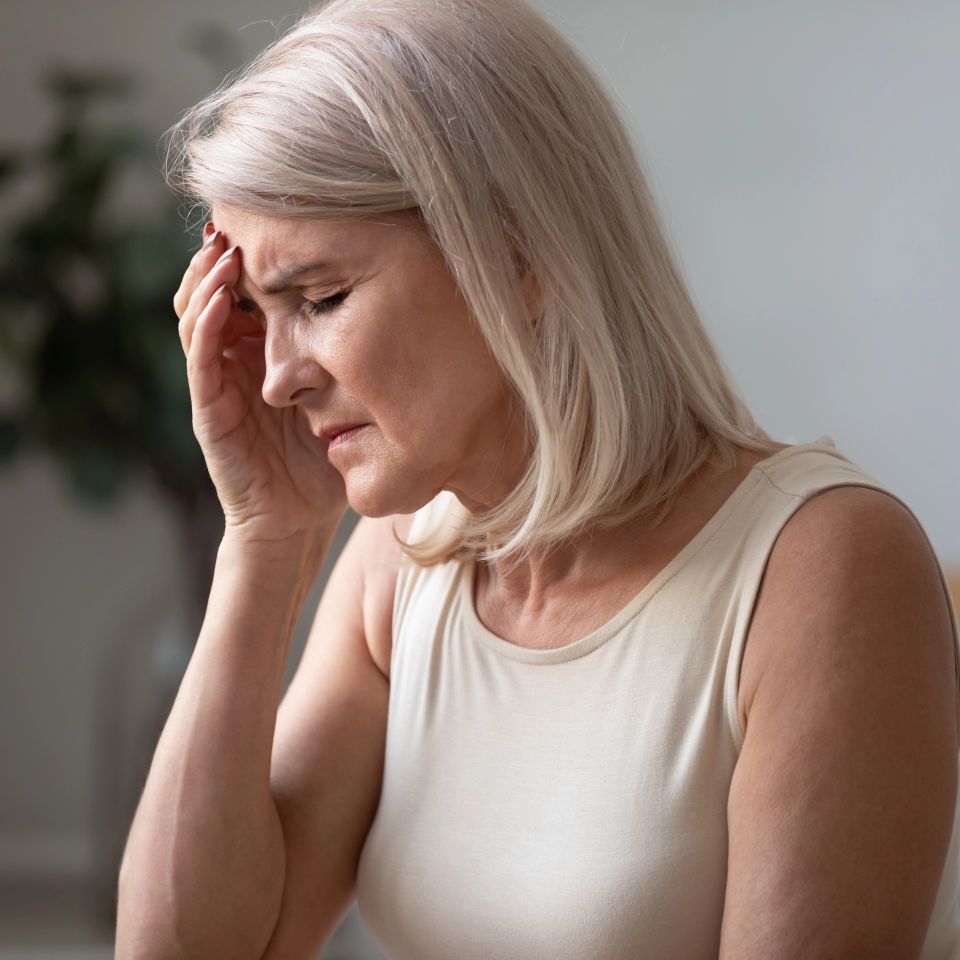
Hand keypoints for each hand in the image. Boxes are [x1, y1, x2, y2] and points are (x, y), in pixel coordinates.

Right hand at [173, 222, 349, 541]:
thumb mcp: (346, 398)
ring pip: (198, 318)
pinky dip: (206, 327)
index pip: (250, 294)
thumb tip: (405, 311)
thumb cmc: (324, 461)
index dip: (255, 258)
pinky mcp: (209, 411)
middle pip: (216, 294)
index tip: (275, 221)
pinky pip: (201, 361)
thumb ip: (355, 361)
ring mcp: (218, 384)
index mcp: (263, 354)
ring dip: (207, 281)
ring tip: (224, 249)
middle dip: (224, 256)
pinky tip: (220, 300)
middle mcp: (236, 361)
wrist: (299, 519)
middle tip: (241, 221)